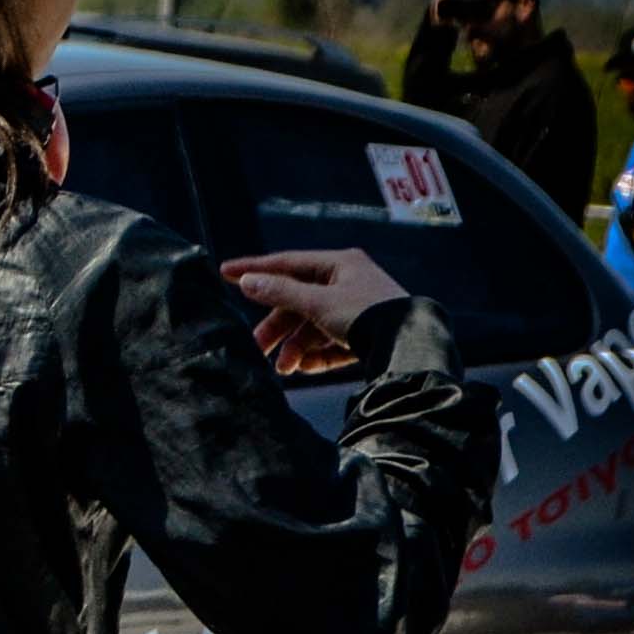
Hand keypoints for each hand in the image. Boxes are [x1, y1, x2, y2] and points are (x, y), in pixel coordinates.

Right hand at [223, 247, 400, 376]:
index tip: (225, 273)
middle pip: (298, 302)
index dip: (255, 269)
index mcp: (340, 265)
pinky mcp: (364, 334)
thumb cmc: (365, 314)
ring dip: (295, 348)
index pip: (287, 263)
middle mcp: (347, 283)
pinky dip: (316, 355)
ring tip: (285, 369)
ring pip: (312, 327)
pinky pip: (330, 342)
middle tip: (257, 348)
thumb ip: (280, 292)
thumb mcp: (318, 302)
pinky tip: (306, 369)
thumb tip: (247, 281)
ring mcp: (356, 309)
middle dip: (278, 329)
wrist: (408, 346)